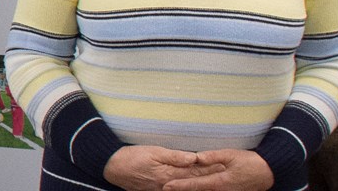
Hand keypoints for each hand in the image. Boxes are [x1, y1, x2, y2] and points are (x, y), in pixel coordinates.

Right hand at [102, 145, 219, 190]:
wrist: (112, 167)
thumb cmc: (132, 157)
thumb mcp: (153, 151)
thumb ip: (174, 156)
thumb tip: (194, 157)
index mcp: (169, 173)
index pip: (194, 170)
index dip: (209, 167)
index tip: (224, 164)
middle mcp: (168, 184)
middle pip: (192, 181)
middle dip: (209, 177)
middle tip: (225, 174)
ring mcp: (162, 189)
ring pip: (185, 187)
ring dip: (199, 184)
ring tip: (215, 182)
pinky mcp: (156, 190)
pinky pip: (175, 189)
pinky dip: (186, 187)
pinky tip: (192, 186)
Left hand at [162, 150, 271, 190]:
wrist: (268, 173)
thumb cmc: (250, 162)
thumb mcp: (231, 155)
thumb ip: (212, 156)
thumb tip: (196, 157)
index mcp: (219, 182)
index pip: (194, 184)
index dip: (180, 186)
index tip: (166, 186)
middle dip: (182, 190)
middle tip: (165, 189)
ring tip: (176, 188)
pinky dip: (202, 190)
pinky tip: (194, 188)